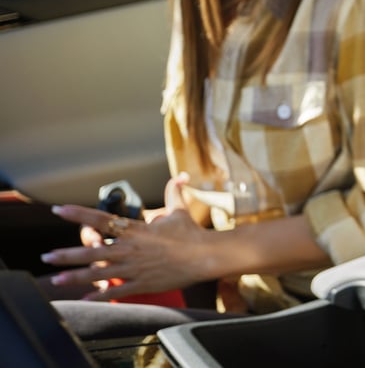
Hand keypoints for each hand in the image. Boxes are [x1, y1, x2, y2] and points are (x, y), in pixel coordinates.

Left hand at [45, 175, 208, 299]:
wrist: (206, 256)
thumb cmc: (192, 233)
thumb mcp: (180, 209)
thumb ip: (174, 192)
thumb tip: (179, 175)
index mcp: (136, 230)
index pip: (102, 219)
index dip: (78, 214)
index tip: (58, 209)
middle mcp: (130, 249)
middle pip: (93, 251)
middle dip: (67, 255)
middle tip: (47, 256)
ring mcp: (135, 268)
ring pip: (99, 273)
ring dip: (76, 277)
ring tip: (56, 279)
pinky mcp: (142, 283)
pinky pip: (117, 291)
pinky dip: (99, 296)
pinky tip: (84, 299)